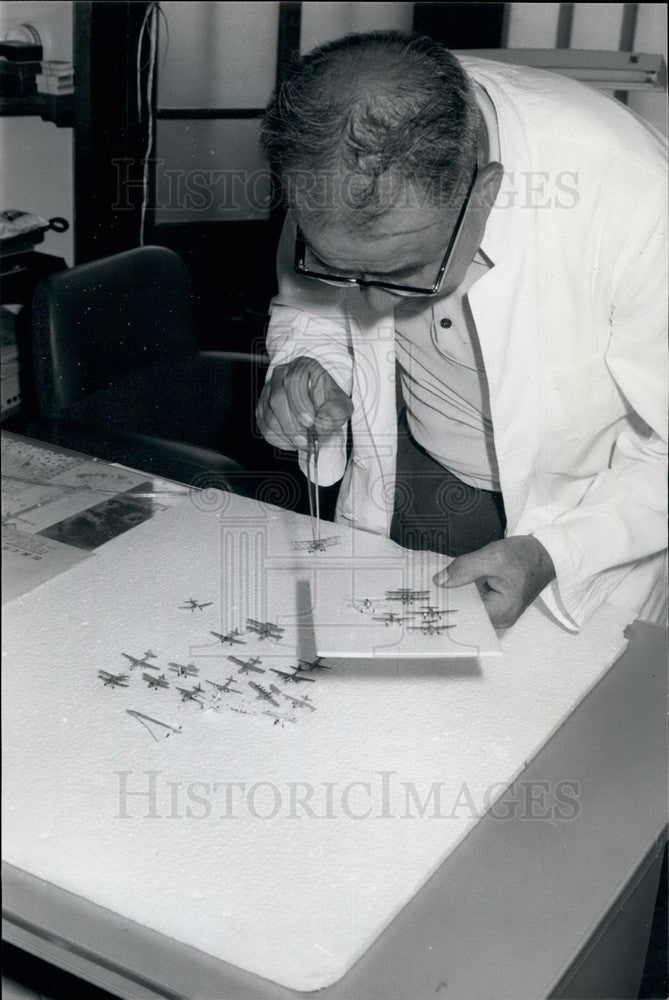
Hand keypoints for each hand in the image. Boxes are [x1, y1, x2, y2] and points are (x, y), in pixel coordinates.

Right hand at [256, 357, 352, 451]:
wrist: (318, 407)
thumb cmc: (328, 402)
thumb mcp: (340, 404)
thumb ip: (335, 412)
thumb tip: (321, 426)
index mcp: (302, 367)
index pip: (294, 381)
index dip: (300, 404)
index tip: (310, 422)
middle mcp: (281, 375)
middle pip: (277, 399)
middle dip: (292, 424)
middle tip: (305, 441)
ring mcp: (268, 392)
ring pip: (268, 415)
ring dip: (286, 435)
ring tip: (302, 443)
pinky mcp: (262, 408)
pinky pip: (264, 426)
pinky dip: (278, 439)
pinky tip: (292, 442)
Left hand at [433, 536, 555, 628]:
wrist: (545, 553)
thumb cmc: (523, 555)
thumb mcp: (492, 556)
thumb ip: (464, 569)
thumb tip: (439, 581)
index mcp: (502, 611)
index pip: (466, 614)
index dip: (447, 604)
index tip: (429, 596)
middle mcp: (501, 619)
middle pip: (467, 614)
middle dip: (449, 601)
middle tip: (428, 591)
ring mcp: (500, 615)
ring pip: (470, 608)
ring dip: (457, 596)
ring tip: (436, 587)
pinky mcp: (499, 607)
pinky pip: (477, 603)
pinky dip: (466, 593)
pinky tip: (452, 585)